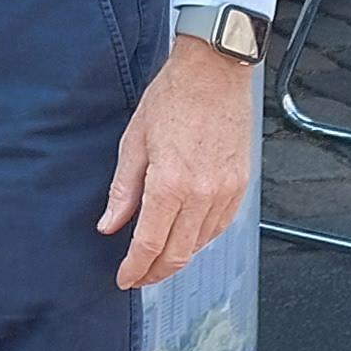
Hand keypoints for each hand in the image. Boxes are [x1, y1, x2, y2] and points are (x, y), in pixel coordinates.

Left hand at [100, 37, 251, 289]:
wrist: (214, 73)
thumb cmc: (174, 97)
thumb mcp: (134, 142)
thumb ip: (123, 190)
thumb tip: (110, 223)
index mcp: (170, 183)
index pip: (149, 244)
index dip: (135, 268)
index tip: (125, 278)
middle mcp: (202, 193)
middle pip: (178, 254)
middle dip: (155, 272)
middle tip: (139, 276)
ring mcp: (226, 191)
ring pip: (201, 244)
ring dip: (179, 257)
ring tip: (160, 258)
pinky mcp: (241, 185)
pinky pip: (221, 226)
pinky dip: (202, 239)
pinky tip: (188, 237)